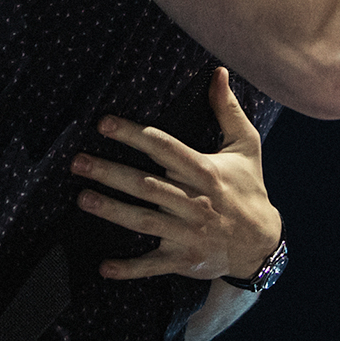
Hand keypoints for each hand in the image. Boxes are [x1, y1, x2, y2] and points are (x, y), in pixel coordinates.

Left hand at [71, 68, 281, 281]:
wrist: (261, 243)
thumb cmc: (249, 188)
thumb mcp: (246, 147)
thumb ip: (228, 110)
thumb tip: (218, 72)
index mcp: (207, 172)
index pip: (165, 148)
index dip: (134, 135)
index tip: (104, 123)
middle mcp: (195, 202)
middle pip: (147, 185)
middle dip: (110, 172)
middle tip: (78, 161)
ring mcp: (188, 233)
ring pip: (144, 220)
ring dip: (111, 210)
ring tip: (82, 198)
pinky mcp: (183, 259)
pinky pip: (152, 265)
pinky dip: (129, 268)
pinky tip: (103, 266)